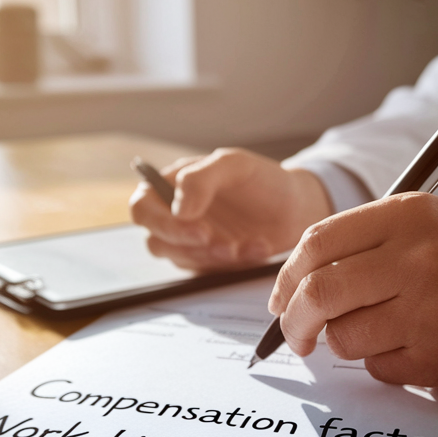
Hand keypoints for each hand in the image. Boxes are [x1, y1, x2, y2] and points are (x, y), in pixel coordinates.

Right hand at [129, 149, 333, 270]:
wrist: (295, 206)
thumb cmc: (261, 179)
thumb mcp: (234, 165)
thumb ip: (200, 179)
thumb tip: (178, 209)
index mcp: (171, 186)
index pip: (142, 207)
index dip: (162, 223)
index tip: (198, 229)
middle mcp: (174, 215)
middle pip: (156, 241)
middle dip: (190, 247)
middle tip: (225, 246)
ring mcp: (191, 242)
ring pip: (183, 260)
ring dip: (215, 257)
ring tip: (249, 245)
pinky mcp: (209, 262)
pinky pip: (210, 272)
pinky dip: (236, 264)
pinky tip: (259, 248)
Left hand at [267, 193, 437, 387]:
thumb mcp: (430, 229)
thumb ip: (366, 244)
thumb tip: (291, 286)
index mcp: (411, 215)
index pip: (317, 243)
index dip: (287, 277)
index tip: (281, 298)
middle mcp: (420, 256)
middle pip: (319, 293)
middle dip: (295, 322)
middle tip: (297, 336)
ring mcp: (430, 308)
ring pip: (344, 337)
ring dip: (349, 344)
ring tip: (386, 332)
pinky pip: (377, 368)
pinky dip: (385, 364)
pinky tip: (420, 347)